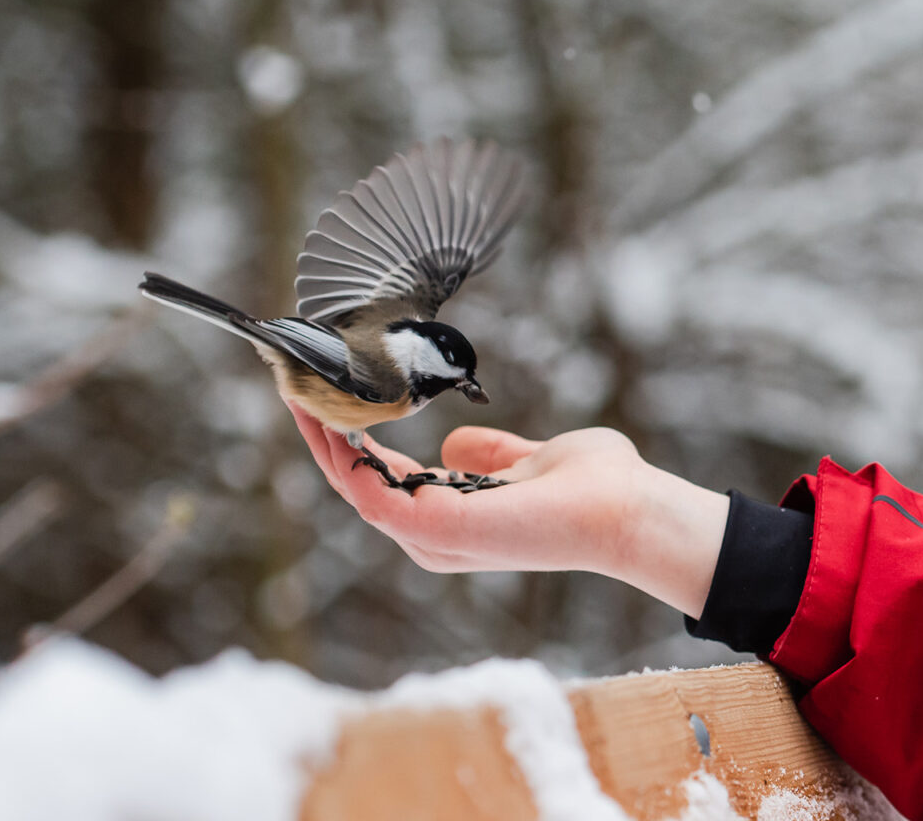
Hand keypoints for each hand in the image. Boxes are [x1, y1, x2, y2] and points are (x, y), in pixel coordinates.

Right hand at [287, 404, 726, 617]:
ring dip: (320, 440)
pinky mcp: (435, 529)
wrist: (626, 508)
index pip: (383, 480)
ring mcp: (432, 537)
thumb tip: (457, 443)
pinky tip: (326, 418)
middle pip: (356, 484)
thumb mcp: (530, 459)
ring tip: (298, 391)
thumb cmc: (595, 488)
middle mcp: (435, 535)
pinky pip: (368, 494)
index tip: (330, 396)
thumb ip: (491, 454)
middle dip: (321, 435)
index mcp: (454, 517)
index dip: (350, 439)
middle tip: (296, 385)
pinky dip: (341, 457)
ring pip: (352, 488)